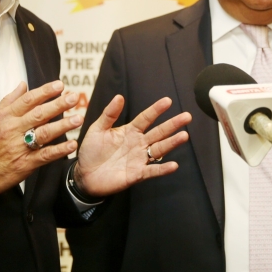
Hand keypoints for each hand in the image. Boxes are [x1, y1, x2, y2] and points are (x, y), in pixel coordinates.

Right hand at [0, 81, 82, 197]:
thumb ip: (9, 100)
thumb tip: (23, 85)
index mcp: (6, 117)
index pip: (28, 100)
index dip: (45, 91)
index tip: (59, 85)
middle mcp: (13, 130)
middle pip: (39, 114)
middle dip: (58, 105)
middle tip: (73, 98)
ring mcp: (20, 147)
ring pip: (44, 133)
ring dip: (63, 125)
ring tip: (78, 118)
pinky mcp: (26, 163)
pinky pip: (45, 155)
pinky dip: (59, 150)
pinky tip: (71, 144)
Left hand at [73, 96, 190, 198]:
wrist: (84, 175)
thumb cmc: (91, 151)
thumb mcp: (97, 129)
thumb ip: (109, 114)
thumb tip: (119, 96)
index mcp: (130, 131)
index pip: (146, 118)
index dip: (156, 110)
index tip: (168, 101)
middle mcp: (138, 143)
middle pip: (158, 132)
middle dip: (172, 124)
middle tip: (187, 116)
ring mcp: (139, 158)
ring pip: (159, 149)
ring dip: (172, 143)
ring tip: (184, 136)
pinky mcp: (137, 174)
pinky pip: (152, 170)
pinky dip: (163, 169)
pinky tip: (174, 165)